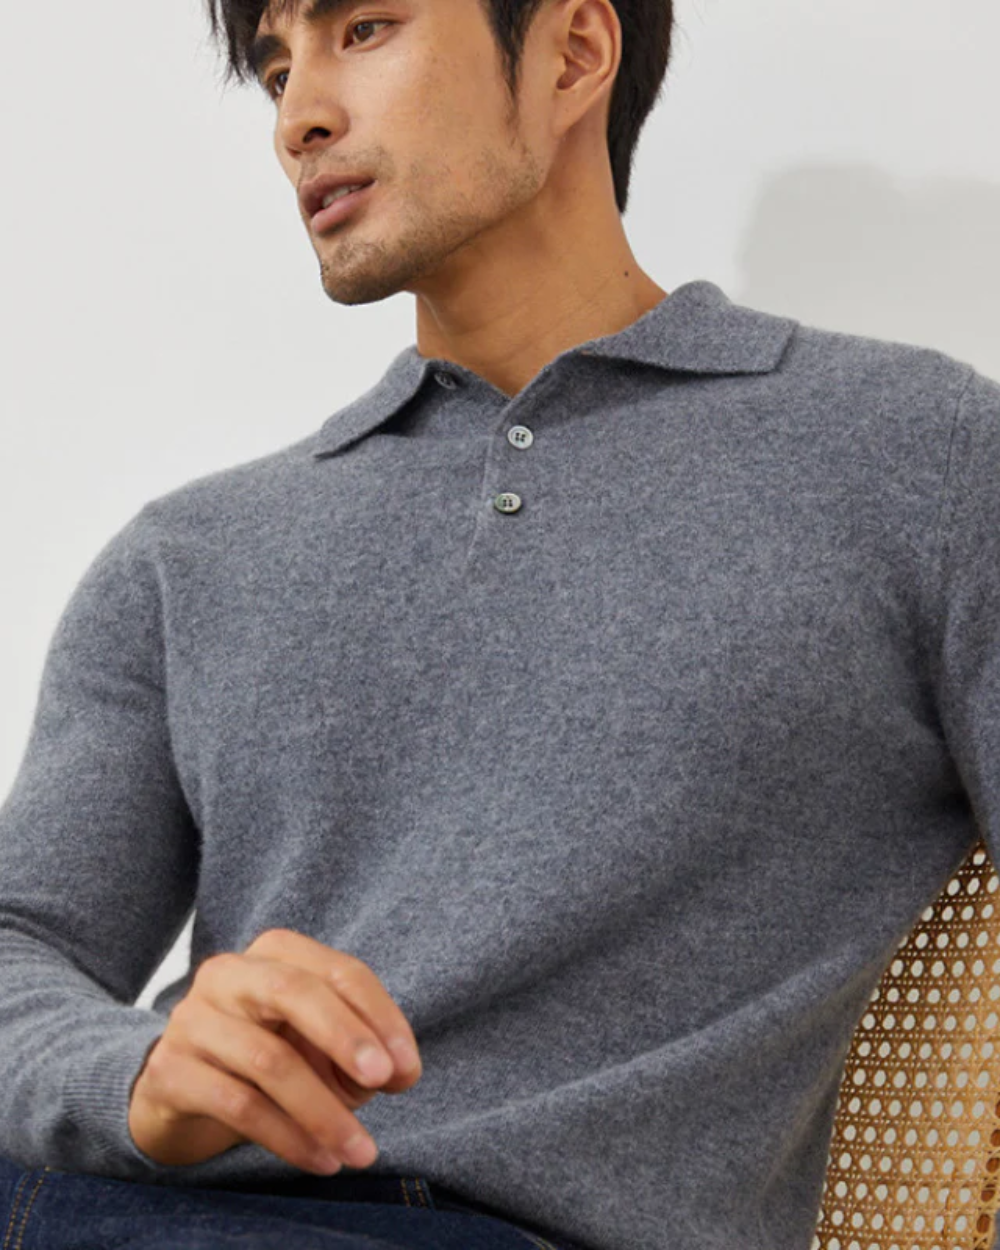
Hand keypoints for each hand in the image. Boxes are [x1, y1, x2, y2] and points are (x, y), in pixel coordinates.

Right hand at [127, 928, 421, 1173]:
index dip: (379, 1017)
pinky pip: (237, 1104)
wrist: (183, 1091)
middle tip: (383, 1080)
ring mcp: (192, 1020)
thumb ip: (364, 1055)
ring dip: (323, 1111)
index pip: (338, 971)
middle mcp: (228, 974)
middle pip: (293, 991)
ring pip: (267, 1059)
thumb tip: (402, 1073)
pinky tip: (320, 1159)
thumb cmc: (269, 1054)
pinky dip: (287, 1137)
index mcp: (275, 953)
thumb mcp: (322, 1047)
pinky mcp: (170, 1071)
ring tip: (360, 1150)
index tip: (407, 1067)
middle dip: (345, 1035)